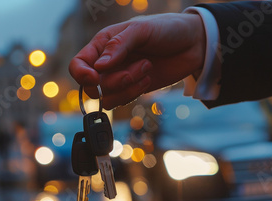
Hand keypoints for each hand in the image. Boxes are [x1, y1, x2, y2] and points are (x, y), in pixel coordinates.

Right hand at [69, 13, 205, 108]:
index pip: (78, 64)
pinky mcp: (133, 89)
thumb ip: (118, 45)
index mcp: (103, 44)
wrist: (193, 44)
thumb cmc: (166, 29)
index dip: (82, 74)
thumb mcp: (142, 30)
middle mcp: (107, 63)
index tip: (96, 77)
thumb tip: (99, 66)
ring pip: (107, 97)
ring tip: (147, 68)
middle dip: (115, 81)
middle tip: (138, 67)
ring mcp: (120, 78)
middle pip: (93, 86)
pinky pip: (122, 100)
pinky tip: (148, 78)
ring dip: (128, 87)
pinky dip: (134, 92)